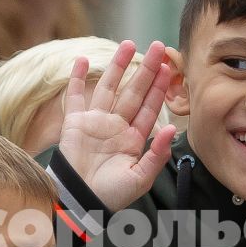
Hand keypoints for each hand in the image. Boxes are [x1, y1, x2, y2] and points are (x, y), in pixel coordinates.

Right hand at [58, 39, 176, 211]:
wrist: (81, 202)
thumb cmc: (111, 195)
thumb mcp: (140, 178)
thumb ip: (156, 154)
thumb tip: (171, 129)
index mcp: (133, 138)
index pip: (149, 108)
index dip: (159, 88)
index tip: (169, 68)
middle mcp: (116, 126)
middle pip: (133, 91)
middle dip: (146, 70)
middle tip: (158, 47)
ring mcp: (95, 122)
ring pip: (109, 88)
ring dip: (118, 67)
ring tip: (127, 45)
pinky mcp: (74, 123)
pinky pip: (75, 97)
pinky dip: (77, 79)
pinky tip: (83, 60)